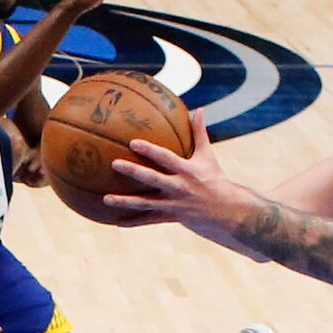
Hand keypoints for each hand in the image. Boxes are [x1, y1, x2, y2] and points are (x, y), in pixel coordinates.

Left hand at [99, 109, 226, 228]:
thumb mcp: (208, 156)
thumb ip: (200, 133)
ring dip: (125, 202)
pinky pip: (149, 220)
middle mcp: (178, 187)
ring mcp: (173, 204)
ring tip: (106, 199)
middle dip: (133, 171)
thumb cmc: (215, 179)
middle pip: (152, 178)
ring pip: (145, 203)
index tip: (132, 142)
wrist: (227, 211)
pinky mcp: (171, 217)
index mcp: (186, 170)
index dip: (150, 150)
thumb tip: (200, 109)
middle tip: (114, 164)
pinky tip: (117, 223)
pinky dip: (134, 222)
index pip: (165, 158)